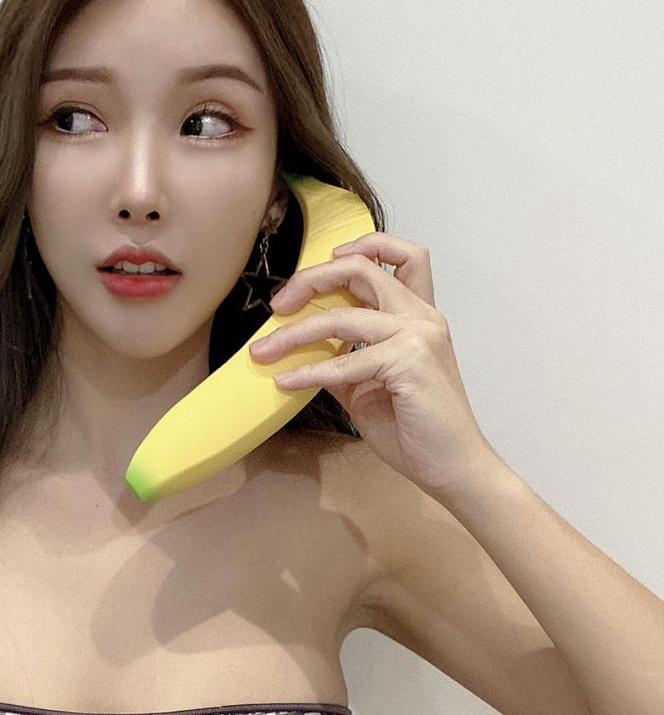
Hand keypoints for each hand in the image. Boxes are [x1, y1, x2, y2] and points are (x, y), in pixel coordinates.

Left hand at [250, 233, 496, 493]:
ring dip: (294, 332)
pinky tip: (286, 381)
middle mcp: (422, 316)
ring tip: (264, 351)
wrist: (450, 466)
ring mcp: (419, 335)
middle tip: (278, 304)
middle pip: (362, 268)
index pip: (400, 256)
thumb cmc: (416, 430)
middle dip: (312, 278)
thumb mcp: (367, 388)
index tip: (320, 269)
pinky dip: (309, 371)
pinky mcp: (410, 361)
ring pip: (343, 315)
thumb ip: (342, 363)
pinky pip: (345, 361)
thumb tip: (303, 353)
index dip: (360, 247)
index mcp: (418, 316)